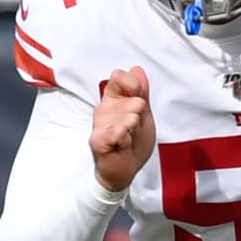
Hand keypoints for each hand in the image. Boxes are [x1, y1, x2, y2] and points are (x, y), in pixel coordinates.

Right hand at [90, 67, 155, 191]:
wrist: (125, 170)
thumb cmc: (132, 143)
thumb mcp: (143, 115)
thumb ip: (141, 92)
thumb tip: (137, 69)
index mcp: (114, 99)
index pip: (119, 76)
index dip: (134, 85)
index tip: (138, 100)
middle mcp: (104, 108)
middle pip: (134, 101)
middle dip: (142, 118)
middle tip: (134, 130)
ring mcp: (99, 124)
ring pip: (130, 117)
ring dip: (135, 131)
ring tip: (128, 139)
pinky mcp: (97, 140)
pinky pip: (119, 132)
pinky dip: (127, 140)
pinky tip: (122, 145)